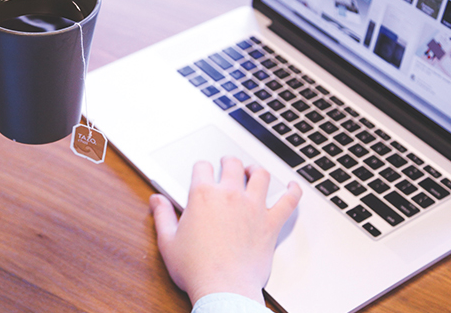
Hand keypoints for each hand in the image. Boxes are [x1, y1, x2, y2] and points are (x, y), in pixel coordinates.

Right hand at [150, 156, 301, 305]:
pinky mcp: (271, 223)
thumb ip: (162, 216)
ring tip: (253, 171)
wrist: (224, 289)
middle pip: (232, 164)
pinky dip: (294, 191)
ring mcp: (253, 207)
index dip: (201, 168)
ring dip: (256, 170)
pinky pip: (288, 201)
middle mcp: (230, 195)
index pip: (202, 167)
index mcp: (203, 196)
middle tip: (228, 164)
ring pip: (261, 176)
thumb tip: (156, 200)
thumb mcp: (168, 241)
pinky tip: (294, 186)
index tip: (201, 172)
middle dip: (228, 162)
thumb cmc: (196, 269)